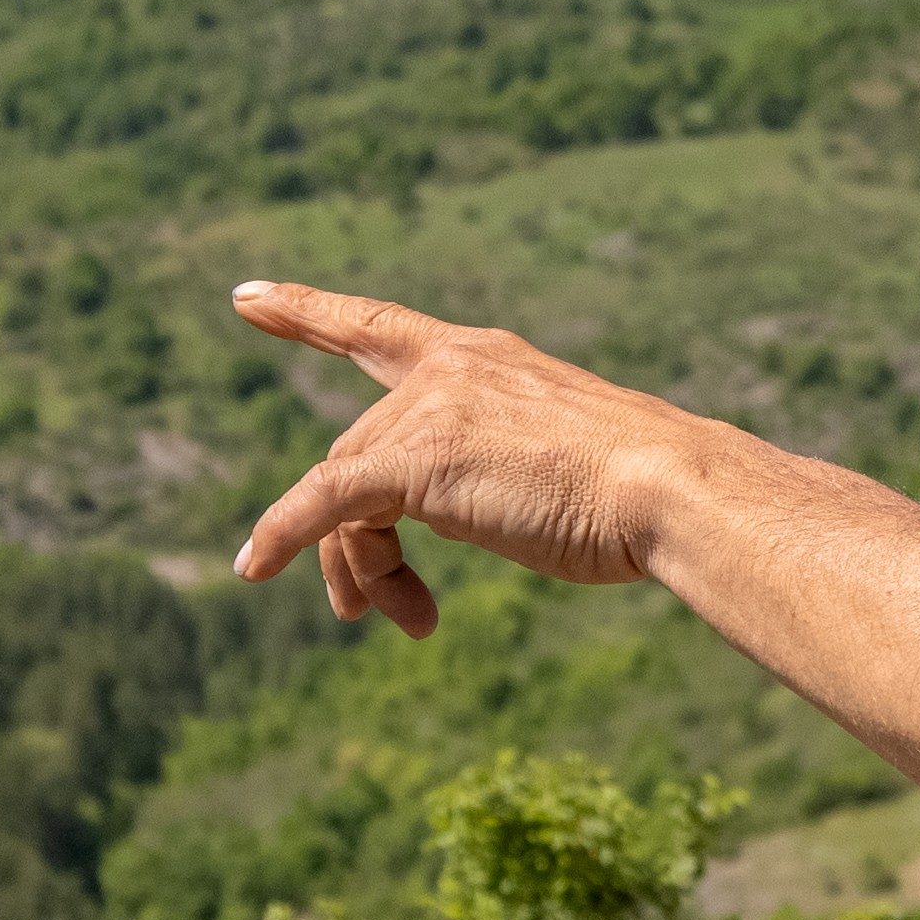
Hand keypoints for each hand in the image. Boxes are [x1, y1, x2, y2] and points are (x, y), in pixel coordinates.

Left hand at [224, 281, 734, 633]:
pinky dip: (283, 534)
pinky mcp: (421, 460)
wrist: (670, 490)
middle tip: (369, 614)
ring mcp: (434, 410)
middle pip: (356, 455)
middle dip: (355, 542)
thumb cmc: (638, 494)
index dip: (309, 311)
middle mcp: (451, 369)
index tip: (249, 297)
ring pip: (346, 493)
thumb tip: (466, 508)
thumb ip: (500, 467)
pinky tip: (252, 568)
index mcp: (485, 359)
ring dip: (361, 568)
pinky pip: (325, 501)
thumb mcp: (558, 465)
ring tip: (406, 622)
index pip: (378, 327)